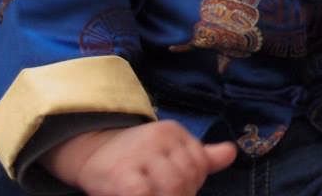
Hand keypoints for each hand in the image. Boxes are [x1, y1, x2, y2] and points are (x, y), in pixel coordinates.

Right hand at [43, 121, 236, 195]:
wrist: (89, 150)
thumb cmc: (135, 157)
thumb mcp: (169, 151)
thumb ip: (201, 156)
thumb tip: (232, 153)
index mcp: (174, 132)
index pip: (199, 163)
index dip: (193, 184)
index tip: (179, 192)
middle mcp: (159, 137)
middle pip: (187, 177)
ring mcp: (140, 154)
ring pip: (172, 186)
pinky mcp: (120, 173)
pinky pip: (143, 193)